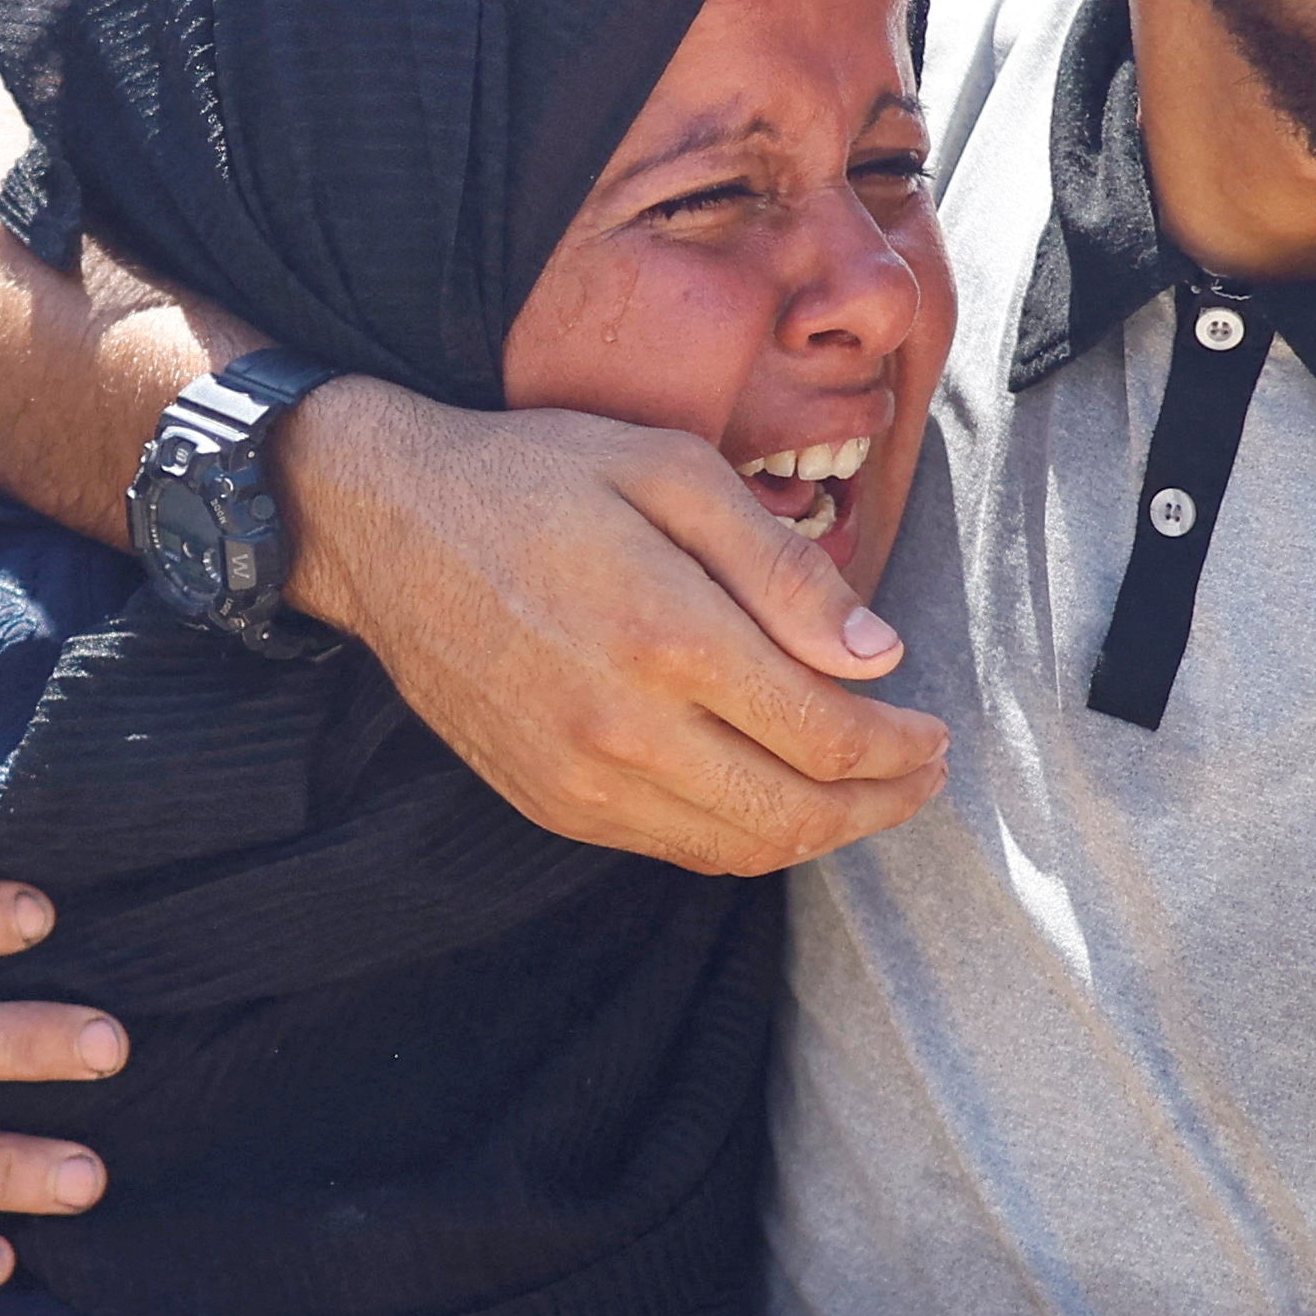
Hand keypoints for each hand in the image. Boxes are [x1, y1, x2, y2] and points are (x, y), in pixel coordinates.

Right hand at [283, 382, 945, 874]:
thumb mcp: (669, 467)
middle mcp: (625, 726)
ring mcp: (579, 776)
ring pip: (737, 847)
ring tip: (867, 797)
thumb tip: (874, 656)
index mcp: (669, 633)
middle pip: (795, 813)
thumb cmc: (532, 475)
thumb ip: (781, 566)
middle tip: (924, 777)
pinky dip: (741, 838)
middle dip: (880, 806)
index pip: (826, 734)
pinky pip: (672, 847)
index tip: (935, 731)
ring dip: (820, 835)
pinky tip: (771, 797)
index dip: (900, 747)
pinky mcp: (547, 800)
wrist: (380, 522)